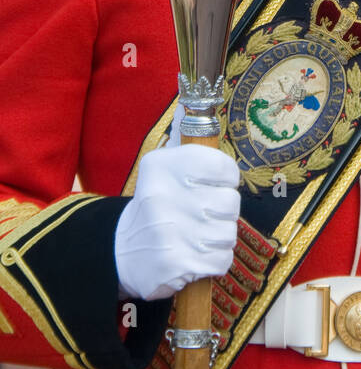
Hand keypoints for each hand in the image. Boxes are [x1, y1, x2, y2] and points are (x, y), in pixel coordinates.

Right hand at [115, 145, 240, 301]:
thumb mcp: (163, 167)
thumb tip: (188, 103)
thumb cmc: (156, 204)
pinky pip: (221, 260)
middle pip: (230, 203)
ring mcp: (170, 233)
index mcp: (162, 166)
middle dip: (223, 212)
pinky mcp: (176, 265)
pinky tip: (195, 256)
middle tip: (204, 214)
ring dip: (218, 238)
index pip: (224, 167)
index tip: (214, 185)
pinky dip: (214, 261)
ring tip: (197, 236)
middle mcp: (164, 196)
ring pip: (228, 234)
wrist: (122, 252)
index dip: (226, 180)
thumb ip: (185, 139)